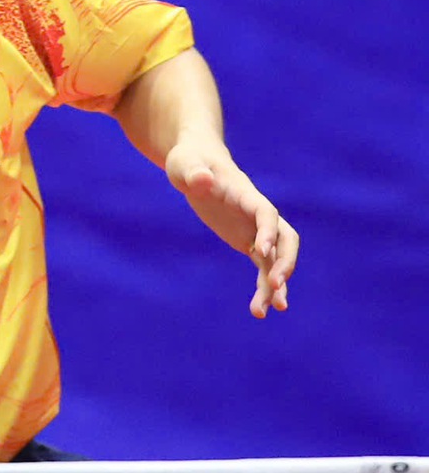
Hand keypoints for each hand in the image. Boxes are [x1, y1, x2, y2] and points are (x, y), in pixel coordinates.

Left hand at [165, 138, 297, 318]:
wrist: (196, 163)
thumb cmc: (190, 161)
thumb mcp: (185, 165)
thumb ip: (194, 173)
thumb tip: (202, 180)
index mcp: (246, 195)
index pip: (265, 213)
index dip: (267, 230)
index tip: (261, 250)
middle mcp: (258, 214)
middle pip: (286, 239)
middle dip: (285, 262)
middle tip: (276, 285)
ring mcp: (256, 229)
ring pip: (276, 260)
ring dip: (275, 285)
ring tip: (264, 311)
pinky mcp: (248, 241)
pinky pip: (263, 267)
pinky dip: (263, 287)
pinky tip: (259, 310)